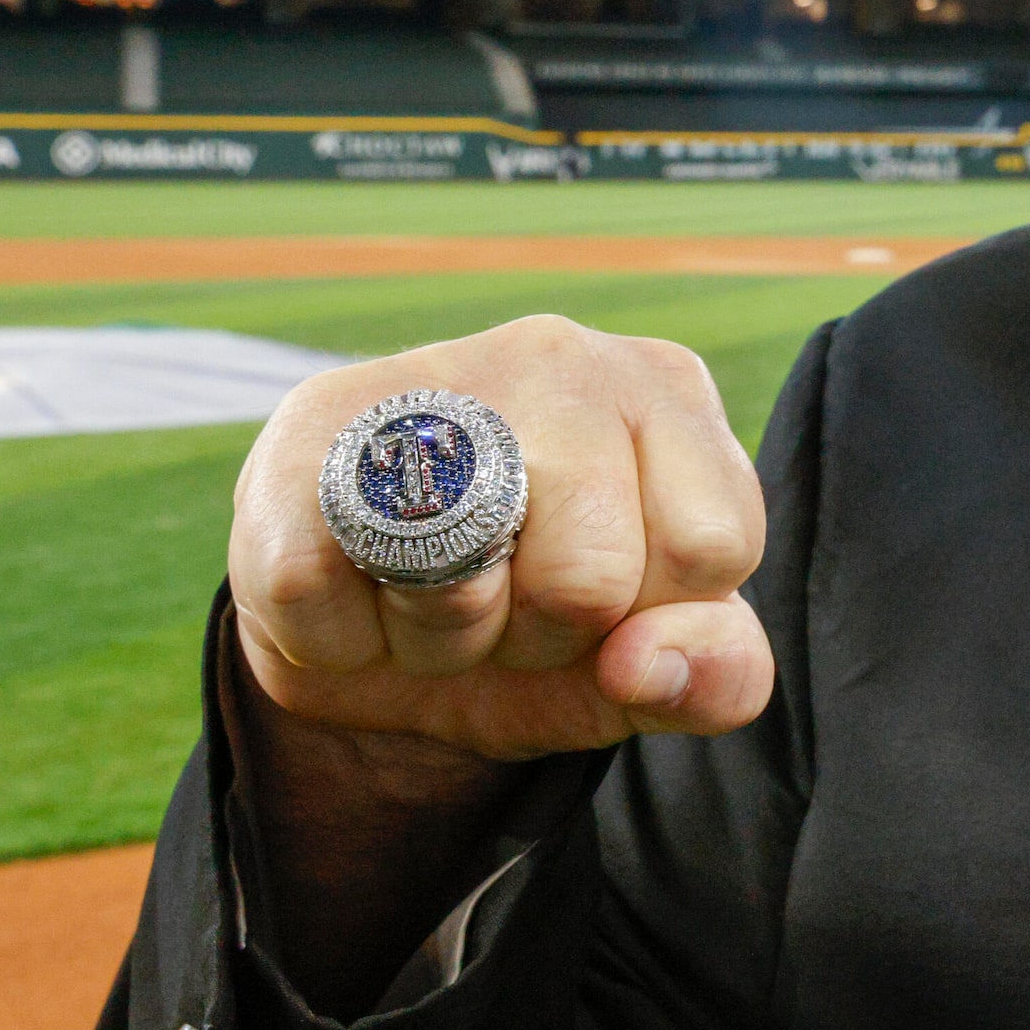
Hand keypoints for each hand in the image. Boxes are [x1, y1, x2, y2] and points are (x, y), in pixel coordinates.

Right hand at [230, 315, 773, 763]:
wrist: (374, 630)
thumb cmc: (542, 619)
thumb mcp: (654, 662)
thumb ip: (719, 675)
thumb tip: (646, 661)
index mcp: (668, 392)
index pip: (710, 547)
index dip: (650, 613)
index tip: (610, 593)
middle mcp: (564, 355)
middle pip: (588, 579)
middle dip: (544, 637)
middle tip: (508, 595)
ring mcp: (432, 374)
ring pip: (459, 583)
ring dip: (441, 641)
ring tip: (435, 586)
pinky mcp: (310, 424)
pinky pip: (320, 593)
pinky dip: (338, 639)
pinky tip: (356, 581)